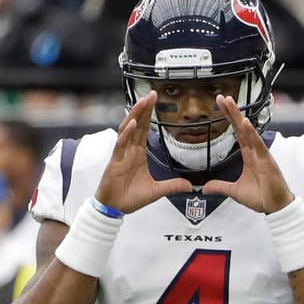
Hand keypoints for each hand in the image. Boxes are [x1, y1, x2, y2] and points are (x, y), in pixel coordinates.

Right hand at [94, 91, 193, 211]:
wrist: (114, 209)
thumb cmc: (129, 198)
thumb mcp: (156, 191)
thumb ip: (172, 186)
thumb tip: (189, 185)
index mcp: (138, 154)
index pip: (144, 129)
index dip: (149, 115)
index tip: (155, 101)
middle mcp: (129, 150)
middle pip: (137, 124)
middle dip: (144, 108)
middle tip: (152, 94)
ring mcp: (121, 154)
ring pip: (128, 129)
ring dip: (135, 115)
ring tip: (143, 102)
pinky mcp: (115, 161)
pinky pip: (121, 144)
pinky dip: (126, 133)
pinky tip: (132, 124)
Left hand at [202, 95, 294, 213]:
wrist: (275, 206)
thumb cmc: (262, 196)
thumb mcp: (235, 191)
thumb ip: (220, 187)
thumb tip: (205, 188)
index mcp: (248, 155)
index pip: (237, 132)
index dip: (229, 119)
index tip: (221, 106)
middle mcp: (255, 151)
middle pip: (241, 127)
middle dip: (232, 112)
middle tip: (223, 98)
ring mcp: (261, 154)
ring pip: (249, 132)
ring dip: (239, 117)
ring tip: (230, 104)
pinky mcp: (267, 161)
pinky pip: (258, 145)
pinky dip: (252, 134)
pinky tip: (245, 123)